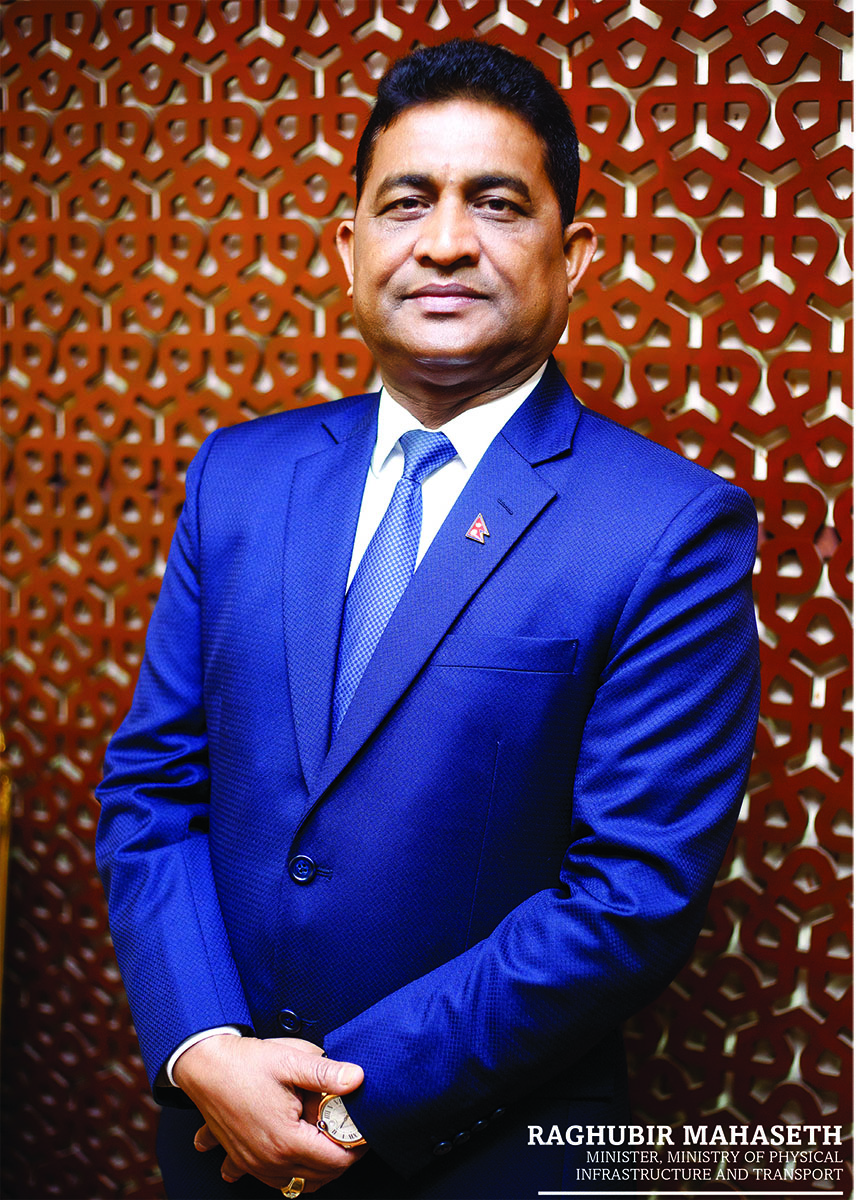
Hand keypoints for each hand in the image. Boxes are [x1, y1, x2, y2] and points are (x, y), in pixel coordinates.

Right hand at [173, 1035, 366, 1190]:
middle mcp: (269, 1161)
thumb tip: (357, 1078)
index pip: (336, 1160)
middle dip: (340, 1156)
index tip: (364, 1130)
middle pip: (321, 1176)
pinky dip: (290, 1173)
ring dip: (317, 1167)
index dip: (357, 1147)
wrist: (203, 1065)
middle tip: (348, 1130)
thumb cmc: (245, 1062)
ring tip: (326, 1139)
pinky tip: (294, 1157)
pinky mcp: (242, 1161)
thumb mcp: (290, 1060)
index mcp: (286, 1139)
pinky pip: (274, 1181)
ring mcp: (253, 1164)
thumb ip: (327, 1073)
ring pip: (298, 1184)